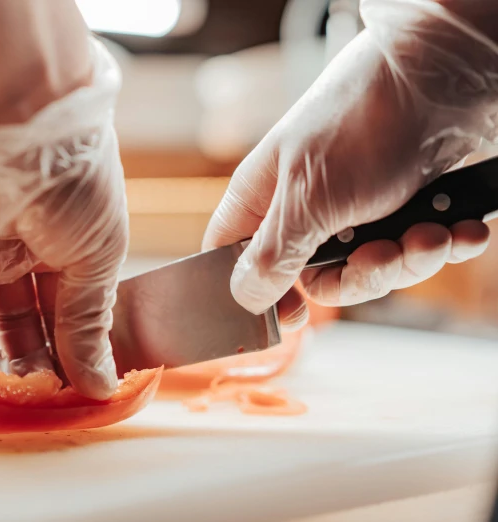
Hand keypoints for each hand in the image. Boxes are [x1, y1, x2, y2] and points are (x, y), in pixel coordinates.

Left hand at [0, 38, 126, 399]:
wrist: (6, 122)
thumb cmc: (71, 179)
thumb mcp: (97, 255)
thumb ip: (89, 322)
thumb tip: (102, 383)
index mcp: (72, 244)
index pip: (73, 311)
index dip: (76, 353)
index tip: (80, 395)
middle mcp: (25, 250)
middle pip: (30, 323)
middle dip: (38, 365)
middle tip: (44, 407)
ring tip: (11, 406)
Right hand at [204, 0, 497, 325]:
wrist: (439, 77)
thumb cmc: (359, 125)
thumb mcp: (307, 199)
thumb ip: (272, 255)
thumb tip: (243, 298)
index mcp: (263, 201)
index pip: (235, 260)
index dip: (258, 294)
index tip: (293, 314)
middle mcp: (304, 208)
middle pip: (316, 277)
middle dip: (362, 276)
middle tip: (381, 256)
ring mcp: (355, 208)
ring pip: (372, 268)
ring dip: (410, 260)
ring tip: (431, 234)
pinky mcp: (401, 206)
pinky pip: (414, 249)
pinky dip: (443, 245)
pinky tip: (458, 228)